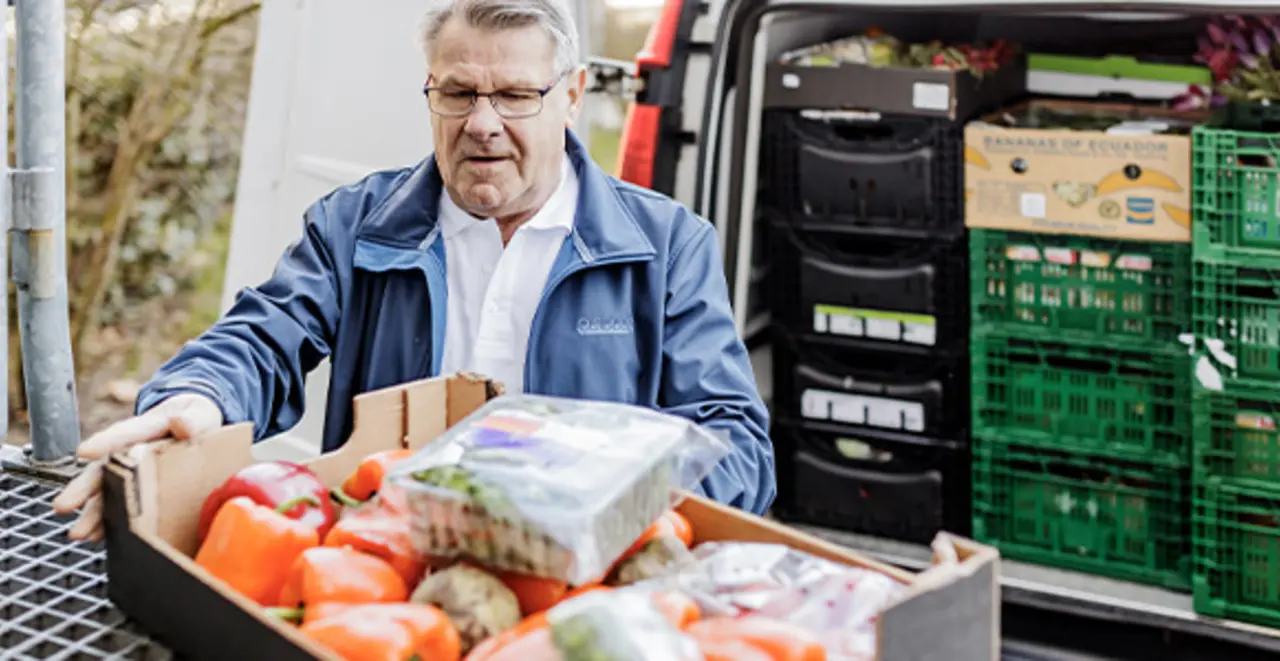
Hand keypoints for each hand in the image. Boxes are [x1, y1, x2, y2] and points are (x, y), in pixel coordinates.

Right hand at [51, 392, 222, 541]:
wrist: (196, 427)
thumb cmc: (196, 418)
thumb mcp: (200, 414)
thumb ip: (193, 420)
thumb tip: (182, 424)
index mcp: (148, 427)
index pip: (126, 434)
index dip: (106, 442)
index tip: (85, 452)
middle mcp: (131, 450)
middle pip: (104, 468)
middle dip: (84, 488)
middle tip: (63, 505)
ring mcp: (130, 471)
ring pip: (106, 492)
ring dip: (92, 514)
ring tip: (78, 534)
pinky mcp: (136, 488)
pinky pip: (118, 506)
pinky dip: (108, 522)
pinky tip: (95, 537)